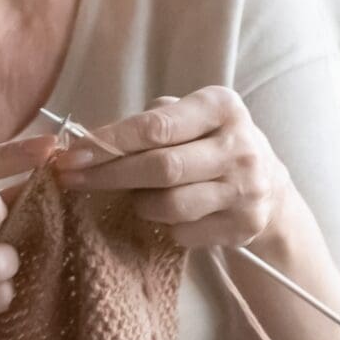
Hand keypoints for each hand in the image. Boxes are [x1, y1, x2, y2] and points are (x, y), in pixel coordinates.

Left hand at [56, 88, 296, 249]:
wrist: (268, 185)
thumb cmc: (207, 144)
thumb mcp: (187, 117)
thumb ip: (145, 123)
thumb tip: (85, 143)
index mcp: (220, 107)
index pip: (155, 127)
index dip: (108, 143)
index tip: (71, 156)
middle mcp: (239, 146)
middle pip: (160, 168)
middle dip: (108, 176)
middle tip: (72, 180)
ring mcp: (246, 189)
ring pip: (171, 205)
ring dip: (141, 204)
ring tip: (137, 197)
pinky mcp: (244, 226)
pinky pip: (184, 232)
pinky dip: (165, 226)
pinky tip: (167, 215)